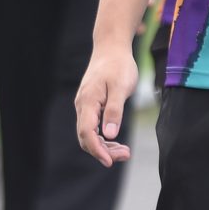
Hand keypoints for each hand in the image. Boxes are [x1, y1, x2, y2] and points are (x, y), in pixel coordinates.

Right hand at [74, 41, 139, 165]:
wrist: (111, 48)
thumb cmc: (118, 65)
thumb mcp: (121, 87)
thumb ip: (115, 111)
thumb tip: (110, 134)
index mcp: (88, 101)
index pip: (87, 132)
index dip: (97, 150)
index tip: (110, 162)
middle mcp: (82, 105)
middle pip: (86, 137)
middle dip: (103, 150)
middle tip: (126, 154)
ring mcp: (85, 105)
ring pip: (89, 134)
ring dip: (105, 146)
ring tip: (125, 151)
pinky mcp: (91, 105)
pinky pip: (93, 127)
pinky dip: (104, 137)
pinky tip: (117, 141)